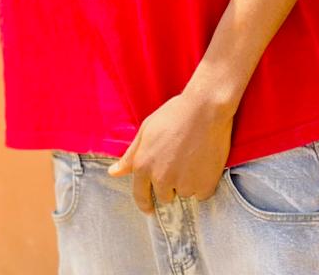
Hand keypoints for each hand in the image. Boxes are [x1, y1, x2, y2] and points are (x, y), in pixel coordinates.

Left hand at [106, 78, 234, 214]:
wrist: (205, 109)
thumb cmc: (174, 115)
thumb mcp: (146, 130)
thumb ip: (130, 156)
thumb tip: (113, 173)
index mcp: (143, 166)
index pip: (140, 195)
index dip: (144, 203)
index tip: (149, 208)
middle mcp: (161, 179)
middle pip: (164, 196)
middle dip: (170, 185)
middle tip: (178, 162)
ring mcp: (184, 184)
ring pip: (184, 193)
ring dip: (188, 183)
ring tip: (193, 158)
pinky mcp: (204, 186)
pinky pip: (202, 193)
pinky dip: (203, 183)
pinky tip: (204, 164)